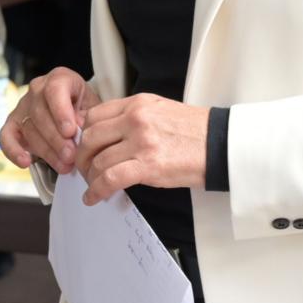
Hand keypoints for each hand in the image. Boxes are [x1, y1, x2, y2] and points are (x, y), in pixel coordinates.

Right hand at [0, 68, 98, 173]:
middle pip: (40, 113)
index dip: (61, 111)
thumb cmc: (86, 111)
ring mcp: (23, 106)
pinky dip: (14, 151)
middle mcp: (38, 89)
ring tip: (64, 165)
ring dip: (46, 151)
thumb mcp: (93, 110)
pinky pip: (6, 137)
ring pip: (29, 128)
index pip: (55, 89)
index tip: (70, 131)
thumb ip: (87, 119)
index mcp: (60, 78)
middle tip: (71, 156)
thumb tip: (78, 135)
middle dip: (56, 139)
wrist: (76, 115)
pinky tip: (26, 162)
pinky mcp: (12, 123)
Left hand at [75, 94, 209, 204]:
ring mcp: (141, 142)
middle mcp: (135, 119)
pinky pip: (111, 179)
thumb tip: (108, 134)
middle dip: (82, 157)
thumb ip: (133, 117)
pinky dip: (97, 191)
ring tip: (92, 186)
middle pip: (91, 137)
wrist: (221, 144)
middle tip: (84, 169)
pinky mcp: (149, 165)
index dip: (84, 134)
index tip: (85, 147)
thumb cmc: (194, 130)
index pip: (94, 116)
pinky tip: (94, 198)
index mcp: (137, 104)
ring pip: (99, 160)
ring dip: (90, 177)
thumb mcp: (159, 110)